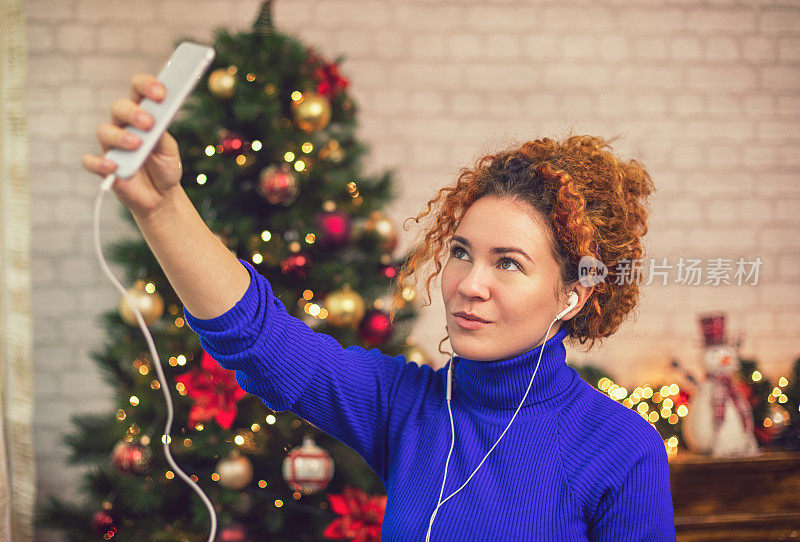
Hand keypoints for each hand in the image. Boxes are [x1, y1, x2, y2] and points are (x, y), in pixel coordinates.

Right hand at [82, 73, 183, 218]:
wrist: (161, 195)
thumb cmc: (164, 165)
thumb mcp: (169, 150)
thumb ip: (162, 134)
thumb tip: (158, 120)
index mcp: (142, 114)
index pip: (138, 90)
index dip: (146, 86)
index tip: (160, 93)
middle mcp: (123, 126)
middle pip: (118, 107)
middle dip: (132, 112)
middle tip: (148, 123)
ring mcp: (112, 146)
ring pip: (104, 131)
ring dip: (119, 136)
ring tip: (136, 145)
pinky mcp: (104, 167)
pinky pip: (90, 161)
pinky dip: (99, 163)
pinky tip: (114, 166)